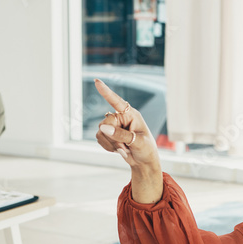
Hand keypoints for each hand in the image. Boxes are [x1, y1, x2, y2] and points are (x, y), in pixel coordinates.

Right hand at [94, 79, 162, 203]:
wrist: (143, 162)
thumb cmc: (146, 149)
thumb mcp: (137, 142)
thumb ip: (121, 135)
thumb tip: (103, 127)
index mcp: (131, 114)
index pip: (117, 101)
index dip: (106, 92)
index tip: (97, 81)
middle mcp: (121, 117)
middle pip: (106, 122)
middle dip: (113, 137)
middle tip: (124, 147)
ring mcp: (114, 126)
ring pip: (101, 131)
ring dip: (111, 143)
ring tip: (124, 148)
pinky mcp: (107, 134)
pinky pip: (99, 138)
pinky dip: (107, 147)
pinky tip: (118, 149)